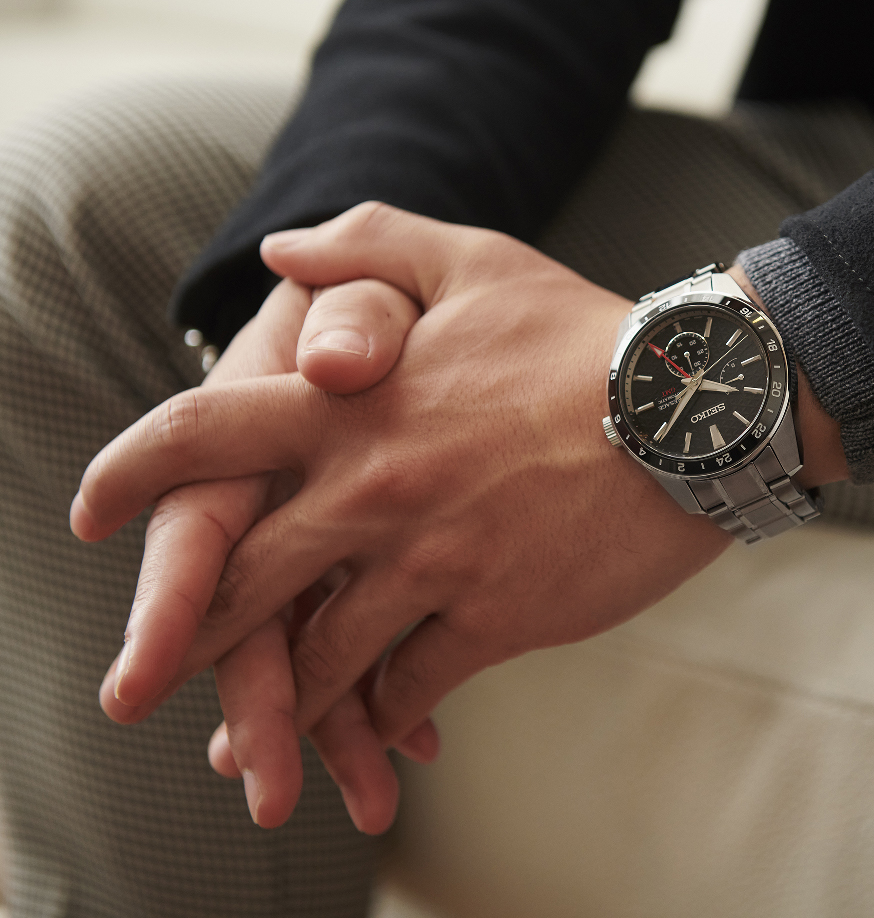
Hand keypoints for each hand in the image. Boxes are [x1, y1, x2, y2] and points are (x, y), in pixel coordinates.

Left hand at [72, 203, 733, 828]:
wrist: (691, 410)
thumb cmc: (579, 334)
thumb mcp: (473, 261)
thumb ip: (366, 244)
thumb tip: (276, 254)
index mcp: (354, 407)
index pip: (204, 436)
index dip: (130, 474)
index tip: (89, 512)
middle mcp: (375, 490)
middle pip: (238, 578)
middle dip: (187, 629)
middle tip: (156, 669)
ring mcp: (433, 562)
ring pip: (317, 654)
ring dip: (279, 693)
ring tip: (253, 723)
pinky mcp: (495, 618)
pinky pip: (407, 686)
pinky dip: (379, 710)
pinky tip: (377, 717)